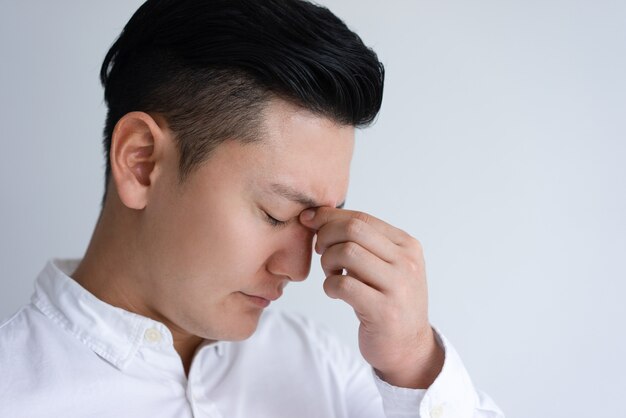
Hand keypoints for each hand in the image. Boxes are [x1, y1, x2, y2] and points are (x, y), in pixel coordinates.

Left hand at [299, 207, 443, 388]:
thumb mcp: (385, 265)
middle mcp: (406, 262)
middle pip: (354, 229)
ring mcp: (398, 286)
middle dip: (326, 235)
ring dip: (327, 261)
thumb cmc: (387, 301)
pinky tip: (334, 292)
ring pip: (347, 253)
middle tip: (320, 250)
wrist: (409, 347)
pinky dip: (329, 286)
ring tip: (331, 274)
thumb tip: (317, 215)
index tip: (309, 221)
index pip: (362, 218)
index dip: (329, 217)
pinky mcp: (384, 311)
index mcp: (407, 245)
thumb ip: (362, 242)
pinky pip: (343, 285)